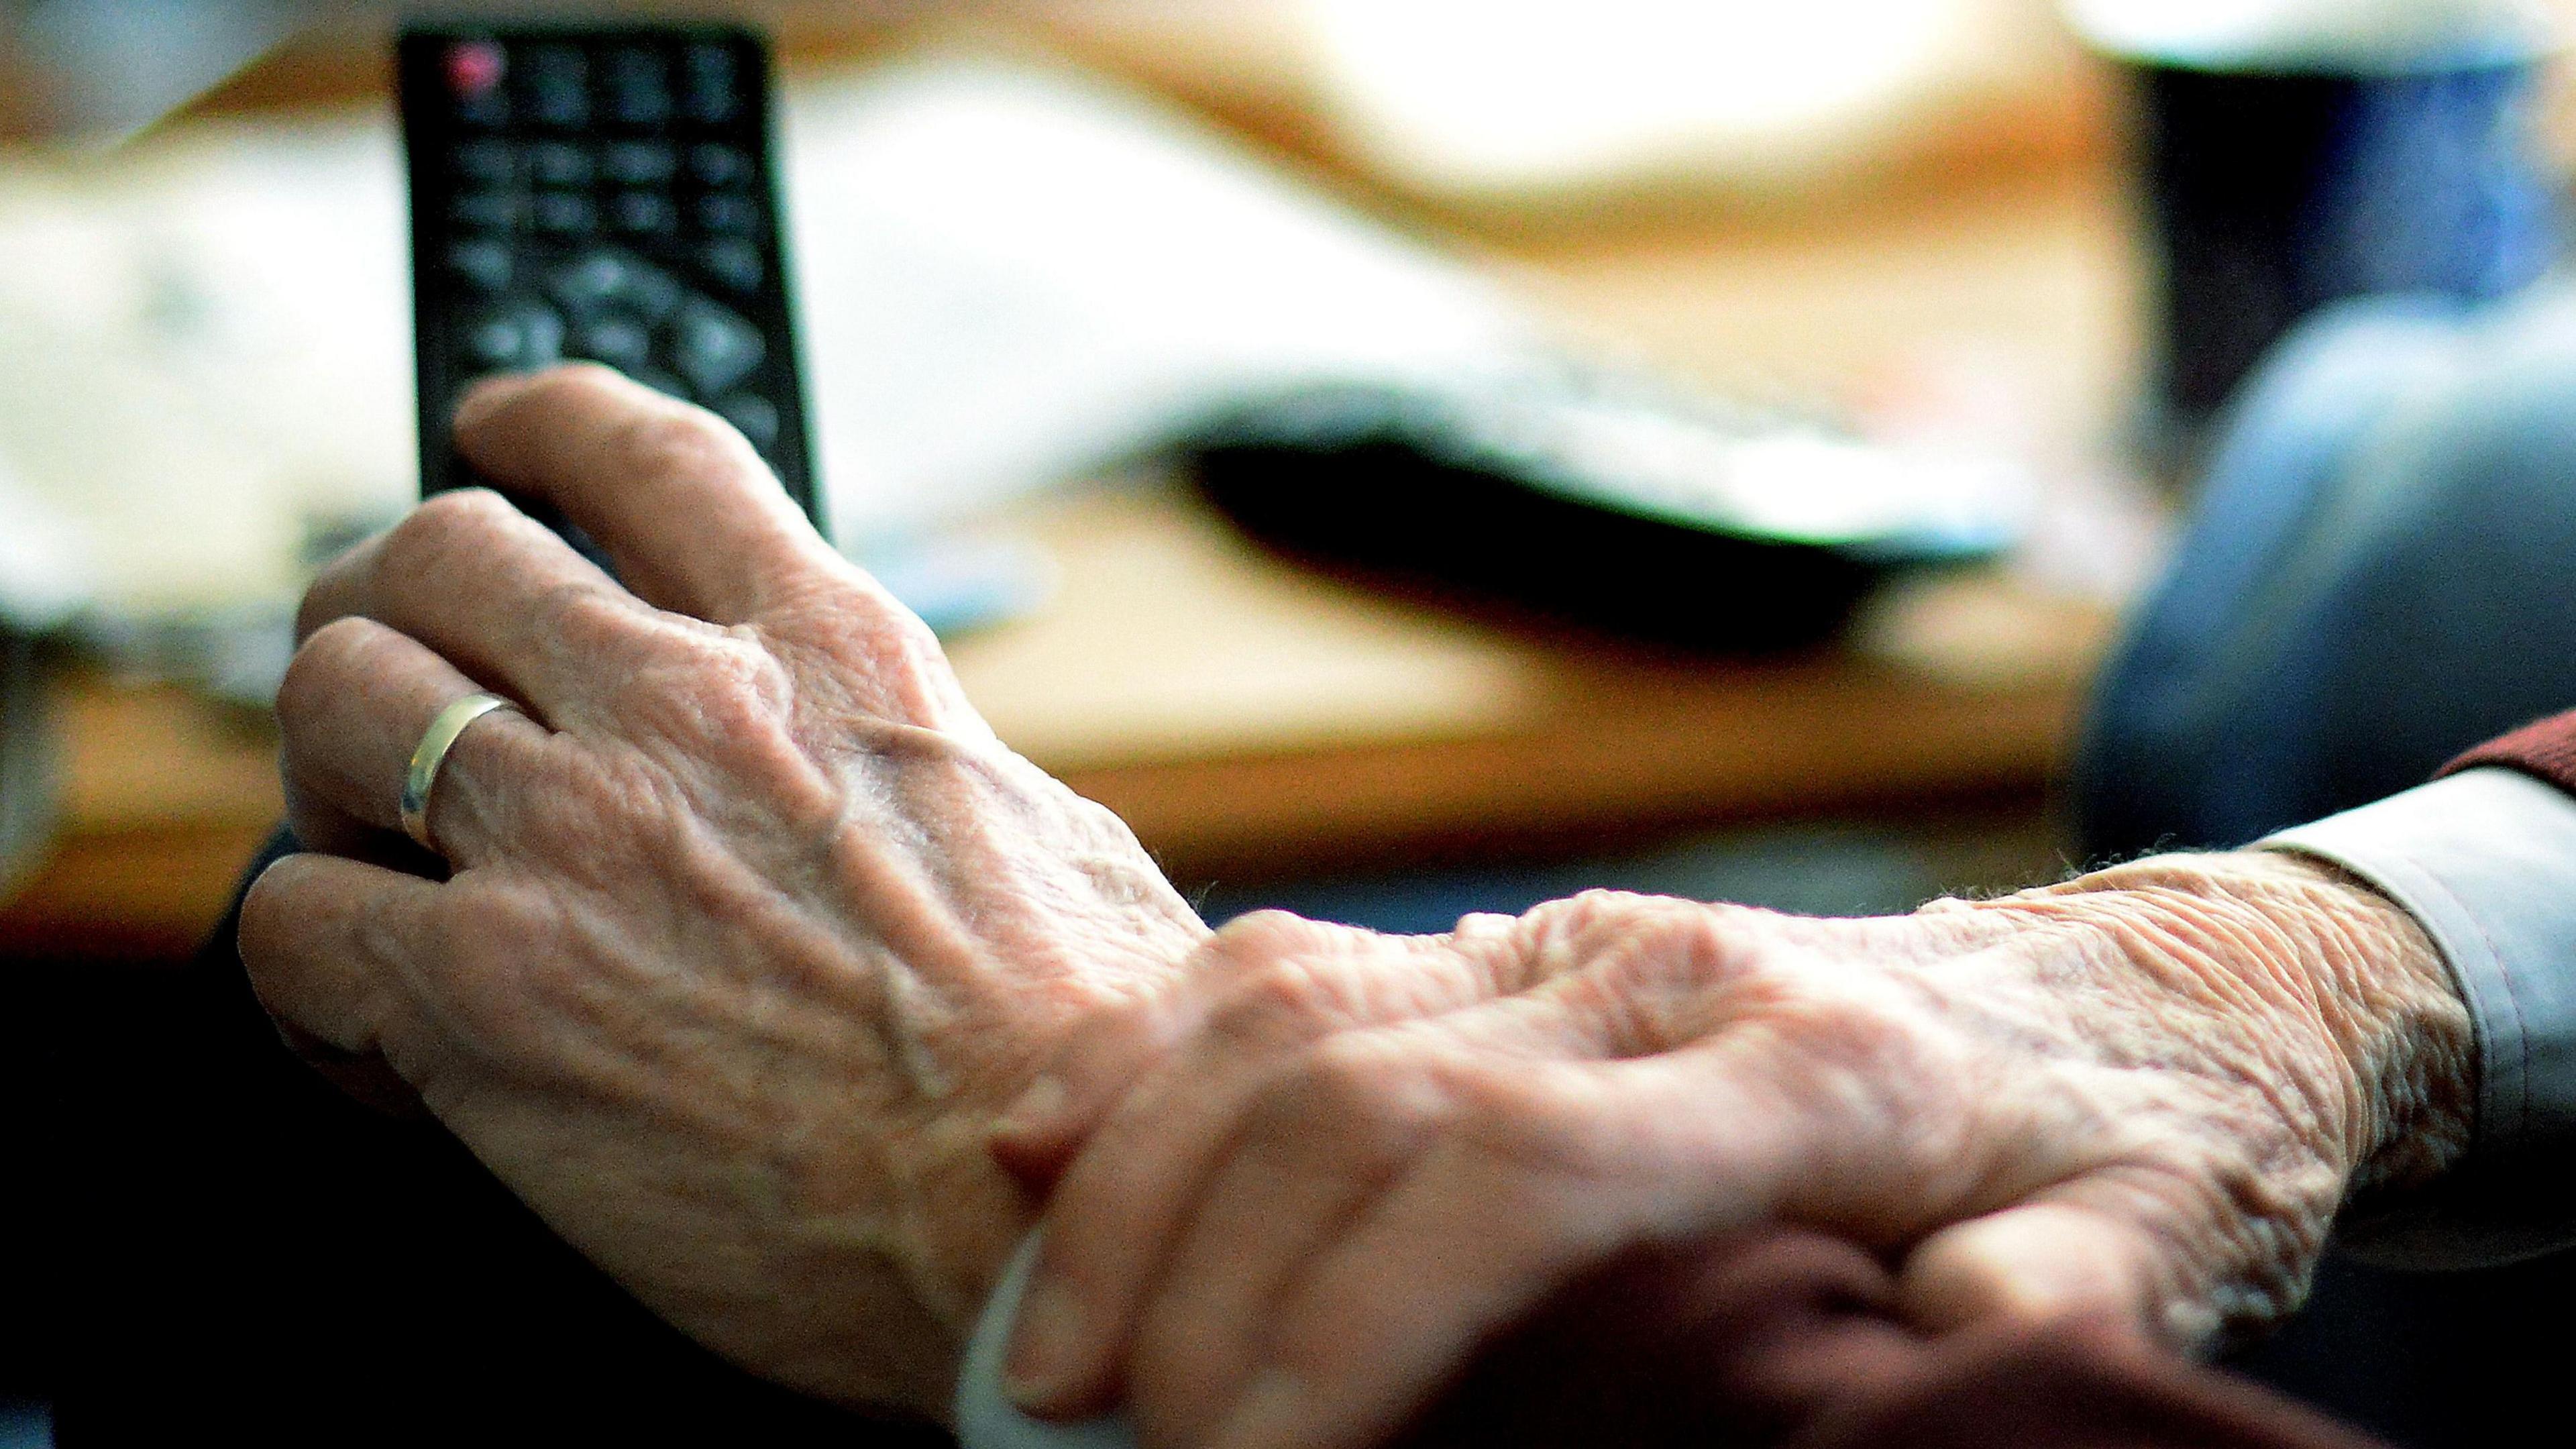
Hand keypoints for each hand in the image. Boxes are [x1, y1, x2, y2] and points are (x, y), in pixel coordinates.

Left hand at [238, 366, 1208, 1415]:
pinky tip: (354, 1013)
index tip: (497, 428)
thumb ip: (928, 763)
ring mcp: (573, 844)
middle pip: (443, 550)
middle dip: (386, 593)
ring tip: (363, 828)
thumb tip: (901, 768)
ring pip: (337, 698)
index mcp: (835, 656)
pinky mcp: (482, 998)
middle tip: (385, 648)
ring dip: (330, 761)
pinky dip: (302, 962)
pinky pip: (290, 921)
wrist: (1043, 1214)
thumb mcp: (1048, 834)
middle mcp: (689, 714)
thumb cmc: (1079, 1057)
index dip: (544, 418)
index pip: (647, 454)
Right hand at [993, 856, 2472, 1448]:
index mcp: (1813, 1068)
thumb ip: (2055, 1304)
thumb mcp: (2151, 1243)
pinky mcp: (1510, 940)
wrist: (2130, 983)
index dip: (1353, 1331)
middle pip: (1358, 1103)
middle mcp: (1659, 976)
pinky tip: (1043, 1160)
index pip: (1516, 1175)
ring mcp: (1567, 940)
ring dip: (1136, 1185)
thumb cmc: (2127, 1139)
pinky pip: (1284, 967)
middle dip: (1206, 1299)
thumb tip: (1941, 1359)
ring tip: (1049, 1363)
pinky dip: (1145, 1060)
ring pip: (1286, 1013)